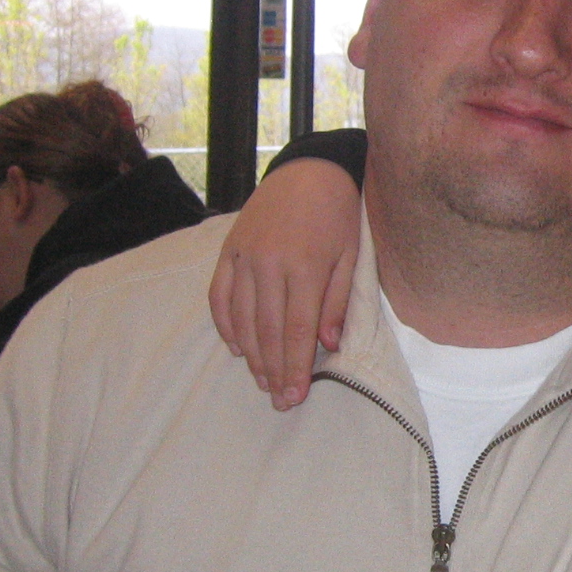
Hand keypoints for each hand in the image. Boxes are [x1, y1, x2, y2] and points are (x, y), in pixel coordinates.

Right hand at [209, 157, 361, 409]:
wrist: (309, 171)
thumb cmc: (338, 216)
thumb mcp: (352, 256)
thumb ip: (339, 301)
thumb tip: (329, 345)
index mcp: (305, 266)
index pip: (297, 330)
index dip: (295, 367)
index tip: (295, 396)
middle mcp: (269, 263)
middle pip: (268, 331)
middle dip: (274, 370)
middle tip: (279, 400)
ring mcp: (244, 257)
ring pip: (242, 318)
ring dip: (251, 355)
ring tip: (262, 381)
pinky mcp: (228, 250)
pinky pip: (220, 296)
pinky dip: (226, 325)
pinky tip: (237, 347)